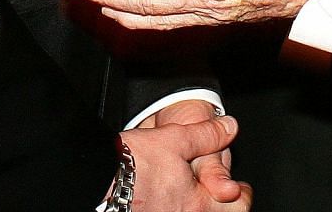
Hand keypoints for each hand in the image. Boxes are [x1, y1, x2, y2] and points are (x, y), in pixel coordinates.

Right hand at [120, 112, 250, 209]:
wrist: (91, 181)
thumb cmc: (130, 165)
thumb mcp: (174, 139)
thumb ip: (206, 135)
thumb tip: (229, 127)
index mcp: (198, 205)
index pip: (238, 206)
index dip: (240, 193)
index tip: (238, 187)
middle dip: (217, 202)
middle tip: (219, 190)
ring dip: (193, 205)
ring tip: (188, 193)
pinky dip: (174, 207)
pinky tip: (166, 199)